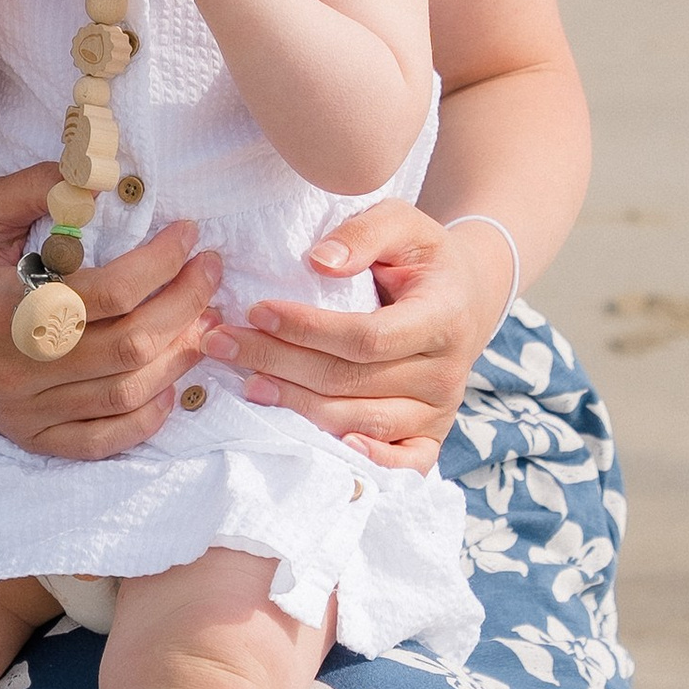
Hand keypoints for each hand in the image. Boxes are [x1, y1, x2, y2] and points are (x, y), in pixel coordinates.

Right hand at [0, 166, 224, 463]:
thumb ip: (37, 188)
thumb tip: (97, 178)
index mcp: (9, 312)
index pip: (108, 293)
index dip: (161, 263)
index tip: (189, 235)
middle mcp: (20, 370)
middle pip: (129, 346)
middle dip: (185, 305)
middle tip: (211, 272)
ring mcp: (28, 412)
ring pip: (126, 394)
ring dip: (178, 356)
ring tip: (204, 319)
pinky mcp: (34, 439)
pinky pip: (103, 441)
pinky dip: (147, 418)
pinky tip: (171, 383)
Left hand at [198, 205, 514, 471]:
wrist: (466, 297)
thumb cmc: (422, 256)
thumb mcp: (403, 222)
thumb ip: (364, 232)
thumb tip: (319, 261)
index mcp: (443, 315)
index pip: (367, 337)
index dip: (308, 329)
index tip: (257, 310)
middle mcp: (446, 371)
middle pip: (350, 381)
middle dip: (279, 362)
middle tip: (222, 343)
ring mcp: (439, 410)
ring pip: (358, 421)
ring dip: (295, 405)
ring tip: (246, 382)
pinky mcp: (431, 437)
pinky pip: (400, 465)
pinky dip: (359, 462)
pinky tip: (314, 444)